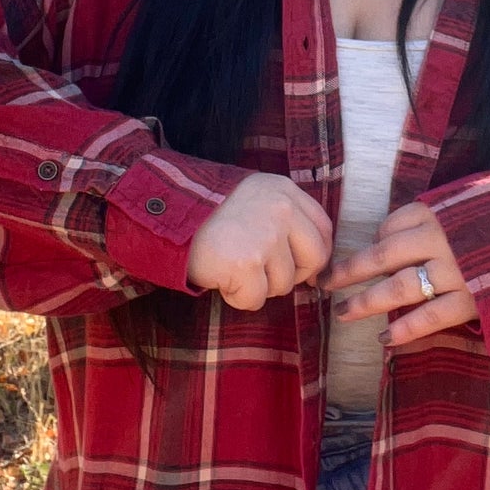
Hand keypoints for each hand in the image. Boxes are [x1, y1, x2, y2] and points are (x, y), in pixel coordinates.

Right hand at [187, 172, 333, 310]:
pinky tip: (221, 277)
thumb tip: (312, 259)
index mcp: (285, 191)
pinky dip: (237, 297)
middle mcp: (281, 210)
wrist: (167, 214)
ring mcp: (265, 237)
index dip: (314, 255)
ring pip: (284, 284)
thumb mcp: (253, 195)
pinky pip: (255, 299)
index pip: (322, 229)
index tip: (299, 267)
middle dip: (293, 275)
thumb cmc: (208, 211)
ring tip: (232, 267)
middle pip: (314, 259)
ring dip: (259, 286)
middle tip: (264, 275)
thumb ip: (283, 216)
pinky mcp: (246, 264)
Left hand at [321, 200, 477, 347]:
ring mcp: (454, 272)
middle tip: (325, 285)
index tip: (370, 256)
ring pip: (399, 287)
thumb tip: (396, 232)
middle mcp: (438, 240)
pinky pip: (431, 317)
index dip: (376, 242)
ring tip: (344, 314)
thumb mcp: (464, 200)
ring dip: (368, 302)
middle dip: (350, 272)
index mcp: (435, 212)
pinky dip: (405, 329)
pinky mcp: (472, 300)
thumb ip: (434, 214)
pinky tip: (385, 338)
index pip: (389, 228)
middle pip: (381, 256)